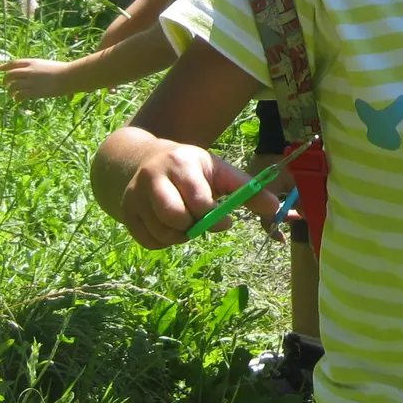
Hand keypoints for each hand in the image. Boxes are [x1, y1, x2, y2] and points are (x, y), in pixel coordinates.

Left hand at [2, 58, 73, 99]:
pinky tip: (17, 101)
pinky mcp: (33, 91)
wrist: (68, 76)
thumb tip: (45, 76)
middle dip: (5, 80)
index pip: (14, 63)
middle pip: (11, 74)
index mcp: (33, 62)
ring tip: (10, 95)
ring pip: (13, 86)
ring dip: (10, 91)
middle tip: (4, 85)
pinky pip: (20, 95)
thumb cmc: (64, 70)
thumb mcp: (50, 66)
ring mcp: (30, 81)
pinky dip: (17, 98)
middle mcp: (29, 70)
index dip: (5, 66)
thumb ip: (43, 70)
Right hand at [119, 140, 281, 248]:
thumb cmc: (192, 169)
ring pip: (163, 233)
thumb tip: (277, 209)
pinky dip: (165, 242)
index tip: (225, 220)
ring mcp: (135, 195)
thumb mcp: (219, 171)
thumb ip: (247, 189)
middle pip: (175, 217)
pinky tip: (170, 226)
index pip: (199, 201)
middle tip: (200, 222)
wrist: (146, 160)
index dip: (215, 218)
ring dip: (181, 236)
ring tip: (187, 222)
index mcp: (181, 162)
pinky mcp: (126, 213)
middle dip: (194, 227)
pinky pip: (149, 242)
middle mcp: (153, 176)